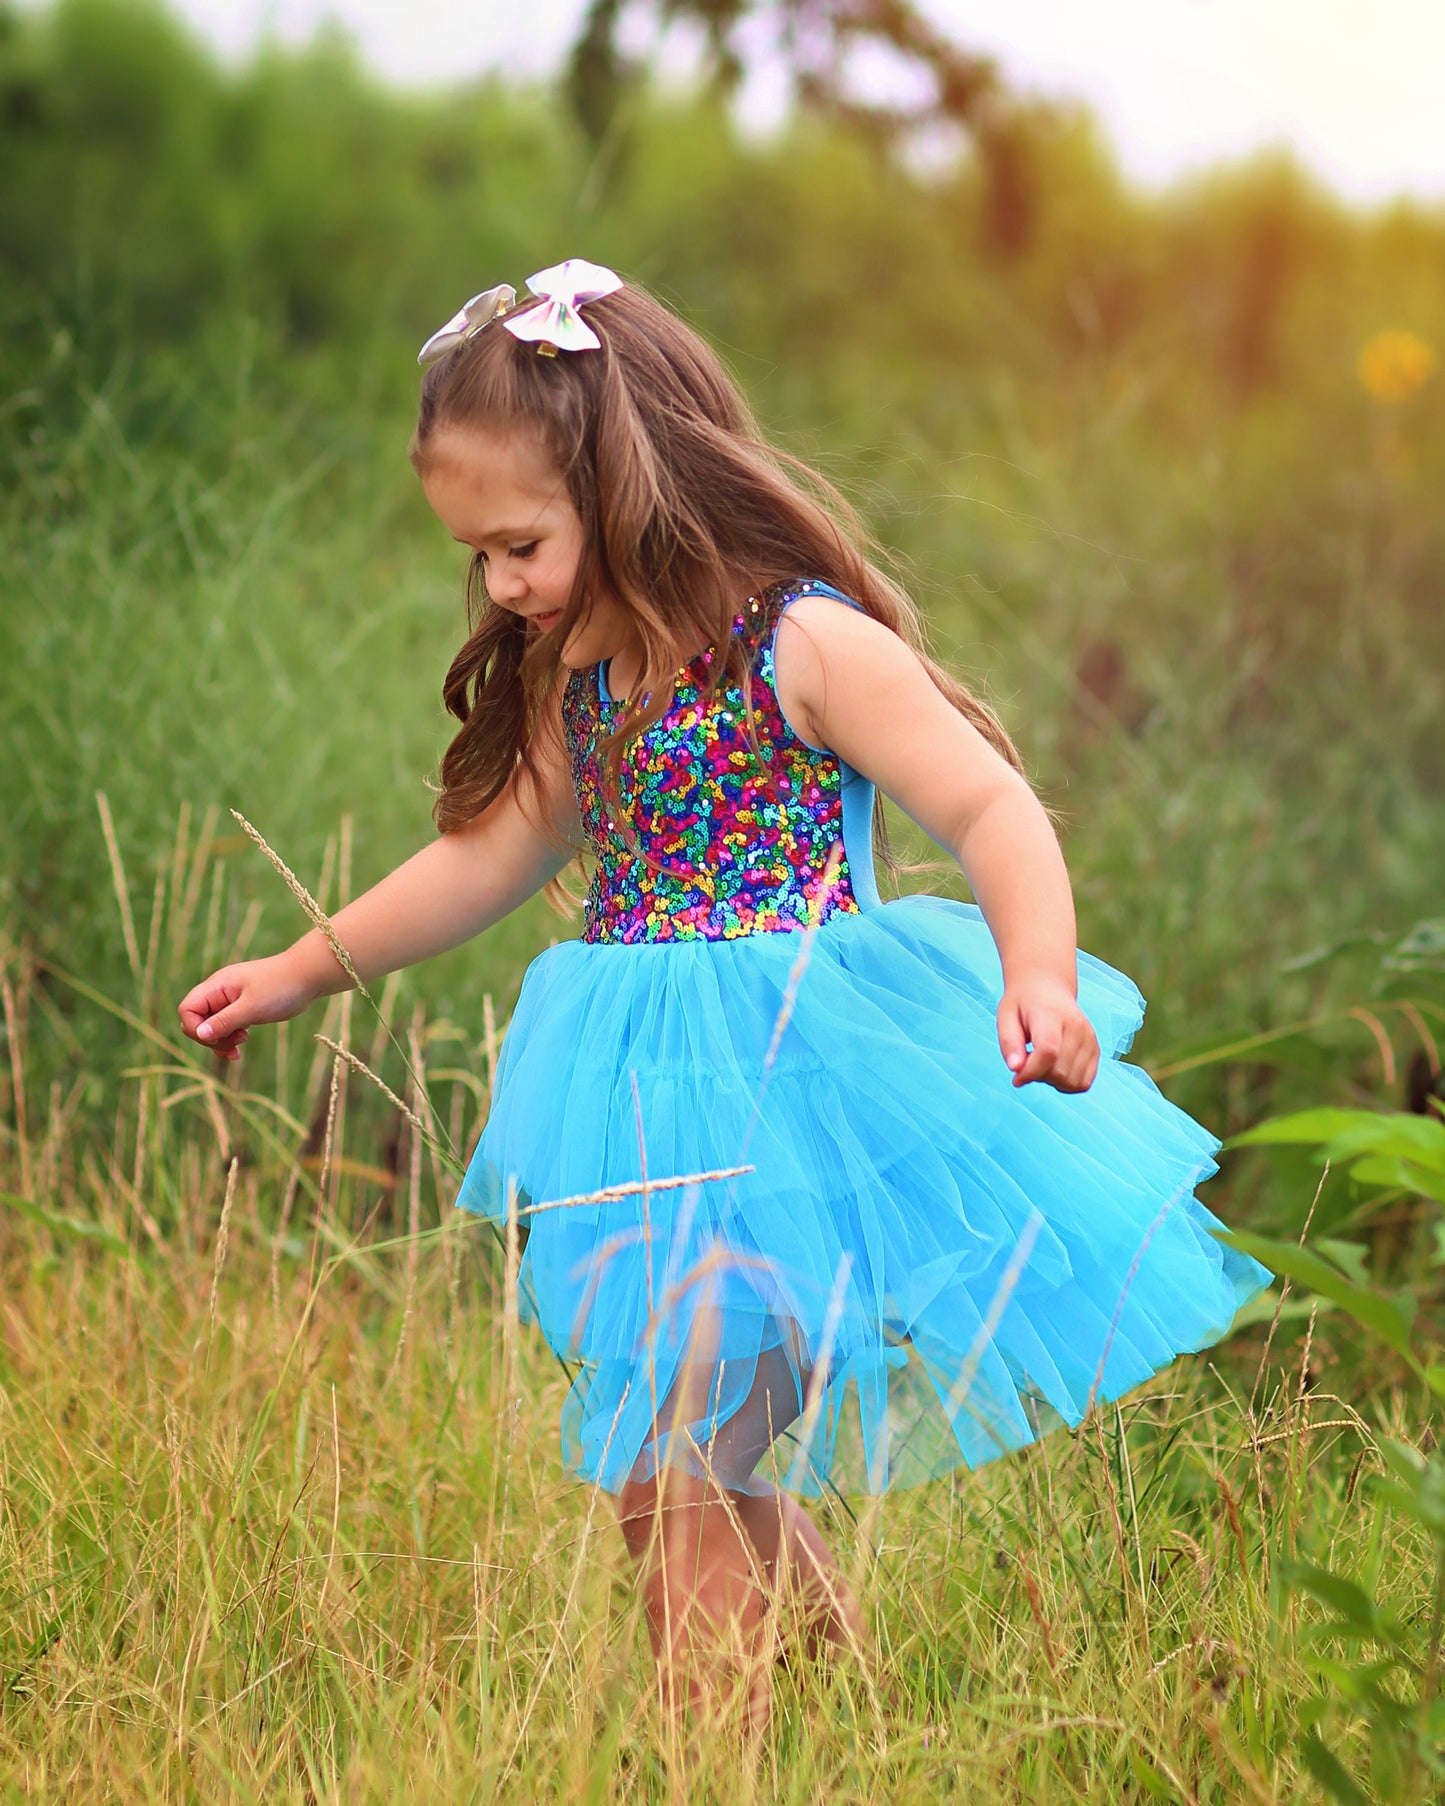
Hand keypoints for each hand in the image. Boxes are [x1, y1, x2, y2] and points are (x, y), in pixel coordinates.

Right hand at [177, 951, 325, 1061]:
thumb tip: (200, 1034)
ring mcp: (232, 1000)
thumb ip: (224, 1021)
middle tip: (234, 1045)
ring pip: (213, 1026)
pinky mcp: (244, 1008)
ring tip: (241, 1045)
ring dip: (221, 1041)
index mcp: (217, 986)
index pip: (187, 1009)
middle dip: (210, 1038)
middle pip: (197, 1020)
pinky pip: (227, 1026)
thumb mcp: (251, 1008)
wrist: (309, 976)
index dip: (195, 1028)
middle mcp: (220, 992)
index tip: (217, 1038)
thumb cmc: (281, 988)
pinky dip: (231, 1038)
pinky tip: (241, 1047)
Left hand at [997, 976, 1099, 1093]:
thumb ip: (1009, 1043)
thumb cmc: (1023, 1004)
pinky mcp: (1095, 1049)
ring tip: (1041, 1064)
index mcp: (1052, 1014)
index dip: (1031, 1072)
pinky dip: (1067, 1084)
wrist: (1047, 988)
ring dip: (1053, 1081)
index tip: (1016, 1078)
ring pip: (1073, 1081)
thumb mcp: (1005, 1017)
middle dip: (1038, 1076)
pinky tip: (1055, 1069)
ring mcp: (1089, 1038)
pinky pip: (1084, 1082)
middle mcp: (1077, 1026)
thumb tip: (1016, 1069)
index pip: (1048, 1052)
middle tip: (1027, 1062)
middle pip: (1060, 1071)